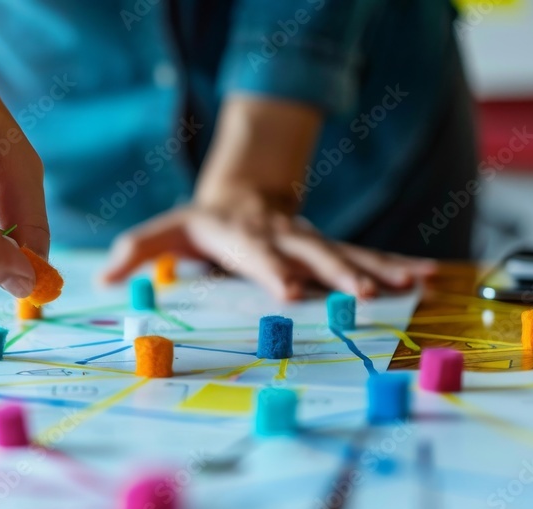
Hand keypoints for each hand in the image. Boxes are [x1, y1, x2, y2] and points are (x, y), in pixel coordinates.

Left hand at [100, 192, 435, 300]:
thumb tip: (103, 279)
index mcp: (243, 236)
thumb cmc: (203, 220)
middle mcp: (283, 236)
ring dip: (381, 270)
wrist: (245, 190)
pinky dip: (398, 265)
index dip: (274, 272)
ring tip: (415, 284)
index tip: (293, 291)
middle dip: (338, 274)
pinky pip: (368, 255)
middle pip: (313, 254)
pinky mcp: (330, 245)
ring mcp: (311, 240)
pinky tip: (429, 277)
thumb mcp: (166, 230)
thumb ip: (137, 250)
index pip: (258, 256)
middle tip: (362, 296)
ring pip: (349, 253)